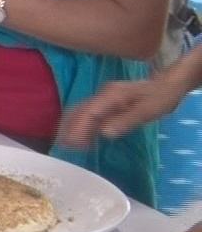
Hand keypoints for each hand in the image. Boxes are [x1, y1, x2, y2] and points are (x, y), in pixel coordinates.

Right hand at [60, 75, 187, 147]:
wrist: (168, 85)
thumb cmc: (160, 98)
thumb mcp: (147, 111)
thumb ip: (126, 121)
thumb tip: (104, 133)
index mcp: (110, 95)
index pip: (87, 112)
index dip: (77, 128)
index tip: (70, 143)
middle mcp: (102, 95)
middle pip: (79, 111)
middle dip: (69, 128)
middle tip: (62, 147)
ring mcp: (103, 98)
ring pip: (81, 112)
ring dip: (73, 128)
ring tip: (68, 145)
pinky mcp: (107, 103)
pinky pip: (90, 115)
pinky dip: (83, 126)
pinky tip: (84, 138)